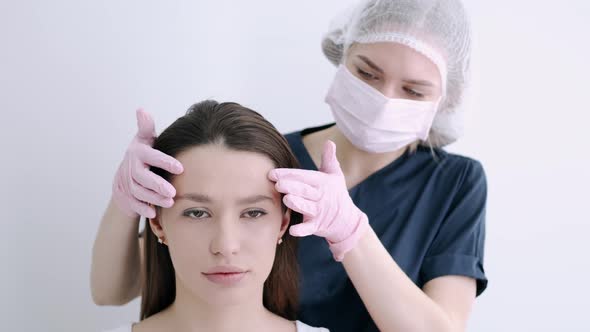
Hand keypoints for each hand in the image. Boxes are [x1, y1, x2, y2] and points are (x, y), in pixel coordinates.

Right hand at [112, 109, 183, 217]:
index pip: (151, 156)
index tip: (180, 167)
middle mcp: (131, 168)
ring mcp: (128, 184)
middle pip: (142, 178)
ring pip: (139, 193)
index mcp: (138, 153)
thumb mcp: (143, 140)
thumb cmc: (140, 156)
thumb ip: (146, 127)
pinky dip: (142, 209)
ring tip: (169, 202)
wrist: (122, 177)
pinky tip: (153, 213)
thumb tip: (142, 110)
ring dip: (153, 199)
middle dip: (157, 185)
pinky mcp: (127, 197)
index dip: (164, 162)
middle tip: (172, 192)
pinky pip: (133, 204)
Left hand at [269, 140, 368, 260]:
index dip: (289, 174)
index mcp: (322, 183)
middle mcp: (321, 196)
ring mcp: (319, 212)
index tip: (273, 173)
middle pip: (305, 190)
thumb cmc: (336, 194)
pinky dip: (302, 230)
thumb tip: (330, 142)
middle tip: (278, 183)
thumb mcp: (335, 175)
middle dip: (291, 186)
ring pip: (307, 207)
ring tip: (286, 199)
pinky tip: (292, 230)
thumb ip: (329, 159)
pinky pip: (309, 228)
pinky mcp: (318, 226)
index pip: (304, 176)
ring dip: (297, 203)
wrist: (347, 220)